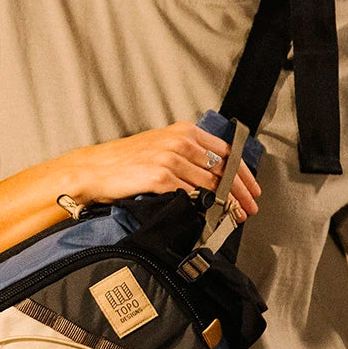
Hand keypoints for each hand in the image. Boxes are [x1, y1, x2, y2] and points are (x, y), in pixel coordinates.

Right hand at [65, 122, 260, 219]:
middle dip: (241, 192)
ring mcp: (170, 158)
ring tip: (235, 217)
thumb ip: (188, 155)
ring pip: (211, 184)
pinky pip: (190, 194)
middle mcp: (180, 141)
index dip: (244, 173)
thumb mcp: (160, 147)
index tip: (253, 189)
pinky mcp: (160, 177)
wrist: (95, 169)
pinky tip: (211, 216)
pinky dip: (204, 207)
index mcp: (184, 131)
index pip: (226, 151)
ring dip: (227, 203)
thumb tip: (216, 176)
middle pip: (223, 169)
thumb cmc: (126, 161)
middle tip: (250, 208)